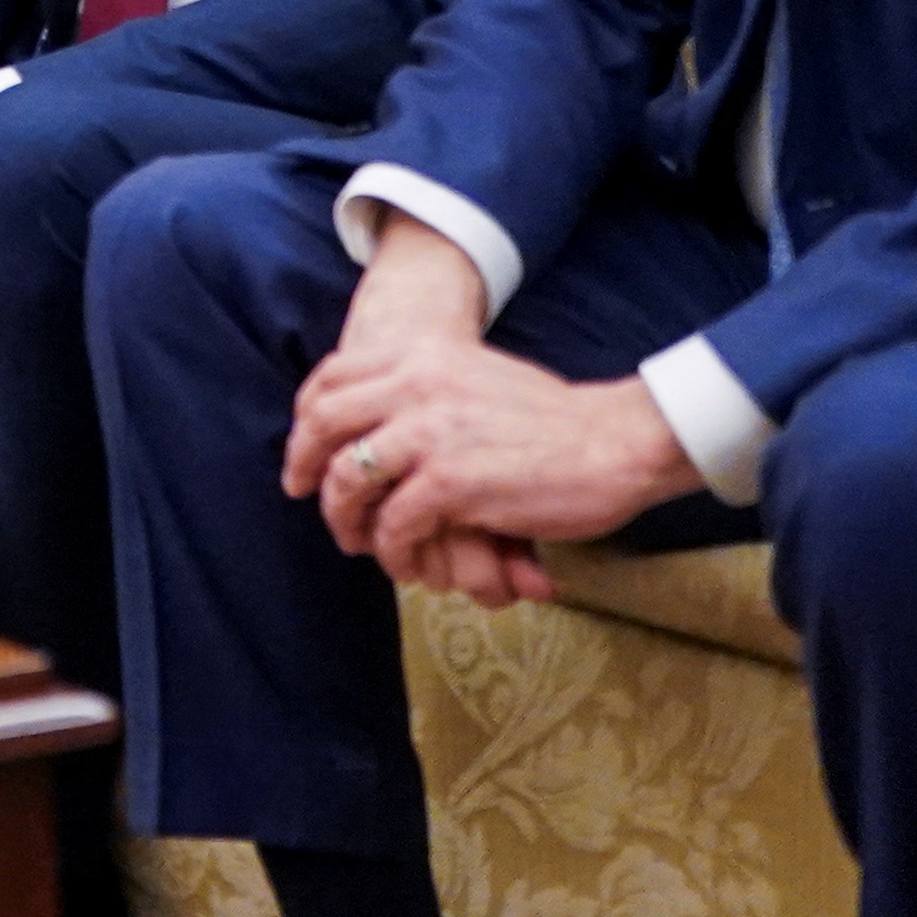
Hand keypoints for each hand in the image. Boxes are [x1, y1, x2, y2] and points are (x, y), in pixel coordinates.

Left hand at [280, 219, 688, 598]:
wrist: (615, 441)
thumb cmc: (551, 419)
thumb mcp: (472, 376)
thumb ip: (421, 386)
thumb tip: (370, 415)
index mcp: (420, 354)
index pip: (332, 376)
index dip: (306, 415)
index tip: (304, 445)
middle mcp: (414, 385)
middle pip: (323, 424)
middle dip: (303, 464)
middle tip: (300, 491)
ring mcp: (428, 434)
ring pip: (348, 480)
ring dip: (344, 518)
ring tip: (356, 541)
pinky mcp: (449, 484)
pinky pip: (393, 525)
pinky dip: (392, 549)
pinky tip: (407, 562)